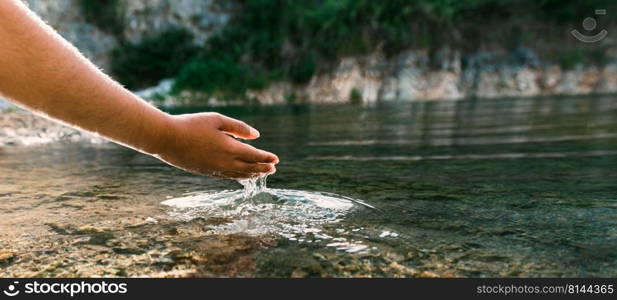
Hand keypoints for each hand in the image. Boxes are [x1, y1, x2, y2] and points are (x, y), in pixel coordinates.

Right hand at [154, 112, 278, 178]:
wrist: (166, 139)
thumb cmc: (191, 124)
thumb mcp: (217, 120)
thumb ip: (238, 128)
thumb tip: (257, 136)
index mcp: (229, 148)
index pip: (254, 156)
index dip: (266, 158)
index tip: (276, 159)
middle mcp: (224, 162)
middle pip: (249, 168)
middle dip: (262, 168)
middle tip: (273, 169)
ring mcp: (214, 169)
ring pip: (238, 175)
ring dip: (252, 174)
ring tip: (261, 174)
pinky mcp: (206, 172)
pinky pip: (227, 177)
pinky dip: (238, 177)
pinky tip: (240, 175)